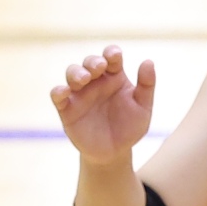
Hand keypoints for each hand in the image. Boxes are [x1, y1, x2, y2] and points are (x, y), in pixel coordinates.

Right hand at [51, 47, 155, 166]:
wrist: (115, 152)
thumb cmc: (129, 127)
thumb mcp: (143, 108)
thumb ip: (146, 86)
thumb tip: (148, 61)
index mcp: (115, 76)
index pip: (111, 57)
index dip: (111, 53)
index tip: (115, 56)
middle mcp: (95, 81)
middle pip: (90, 62)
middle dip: (93, 61)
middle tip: (99, 67)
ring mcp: (80, 94)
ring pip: (72, 73)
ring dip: (76, 73)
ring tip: (84, 79)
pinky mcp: (67, 109)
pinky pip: (57, 95)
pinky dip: (58, 91)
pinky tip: (64, 92)